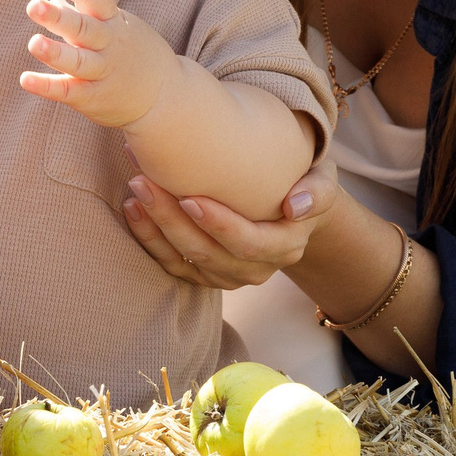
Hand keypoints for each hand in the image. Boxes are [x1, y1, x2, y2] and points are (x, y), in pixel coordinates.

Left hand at [21, 0, 172, 127]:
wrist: (166, 96)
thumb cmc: (134, 53)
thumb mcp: (116, 26)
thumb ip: (84, 12)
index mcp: (113, 22)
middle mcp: (108, 44)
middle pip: (84, 28)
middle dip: (59, 17)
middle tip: (34, 5)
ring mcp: (102, 72)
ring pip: (78, 61)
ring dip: (56, 53)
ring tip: (34, 43)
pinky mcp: (94, 97)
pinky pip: (69, 90)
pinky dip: (47, 86)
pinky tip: (25, 79)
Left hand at [120, 152, 342, 288]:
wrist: (289, 206)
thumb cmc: (302, 182)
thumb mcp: (322, 180)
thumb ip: (317, 190)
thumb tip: (295, 205)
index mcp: (285, 246)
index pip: (249, 244)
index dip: (219, 225)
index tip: (190, 197)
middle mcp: (256, 269)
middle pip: (208, 253)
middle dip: (172, 220)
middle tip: (144, 181)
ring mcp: (227, 275)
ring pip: (185, 261)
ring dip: (155, 229)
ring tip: (134, 193)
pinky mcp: (203, 273)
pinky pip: (172, 264)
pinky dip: (149, 240)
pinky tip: (132, 210)